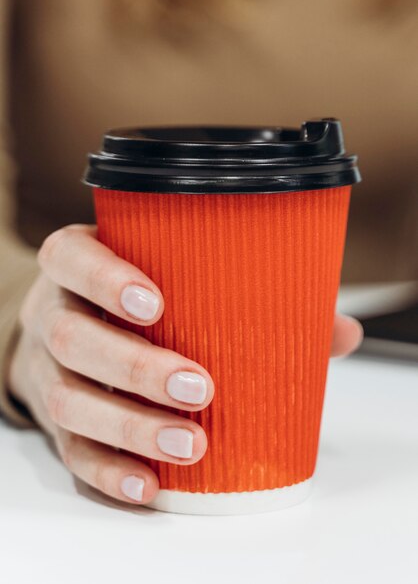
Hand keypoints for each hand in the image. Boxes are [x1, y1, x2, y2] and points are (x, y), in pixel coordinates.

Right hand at [8, 224, 362, 505]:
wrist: (74, 334)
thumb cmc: (134, 305)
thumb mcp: (170, 279)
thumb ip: (251, 298)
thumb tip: (339, 332)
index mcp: (79, 268)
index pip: (71, 259)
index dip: (103, 279)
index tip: (154, 304)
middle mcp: (55, 316)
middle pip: (72, 338)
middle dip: (134, 366)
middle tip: (197, 387)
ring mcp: (48, 372)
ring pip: (69, 401)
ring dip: (131, 426)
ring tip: (192, 443)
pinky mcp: (56, 423)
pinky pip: (71, 451)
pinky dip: (110, 470)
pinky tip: (149, 482)